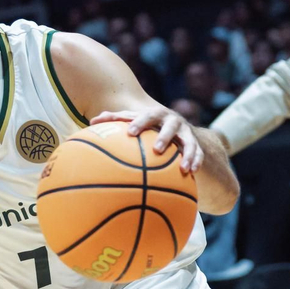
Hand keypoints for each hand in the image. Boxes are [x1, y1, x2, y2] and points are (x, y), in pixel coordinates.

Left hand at [89, 108, 205, 172]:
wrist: (175, 126)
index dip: (139, 123)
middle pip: (170, 126)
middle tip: (157, 149)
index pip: (146, 116)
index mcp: (155, 115)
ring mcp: (185, 133)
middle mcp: (172, 121)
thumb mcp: (133, 121)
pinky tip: (191, 173)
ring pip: (189, 141)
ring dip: (186, 153)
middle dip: (164, 136)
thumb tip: (91, 122)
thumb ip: (115, 120)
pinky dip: (196, 162)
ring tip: (183, 168)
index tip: (131, 133)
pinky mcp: (195, 144)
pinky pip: (198, 154)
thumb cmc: (146, 125)